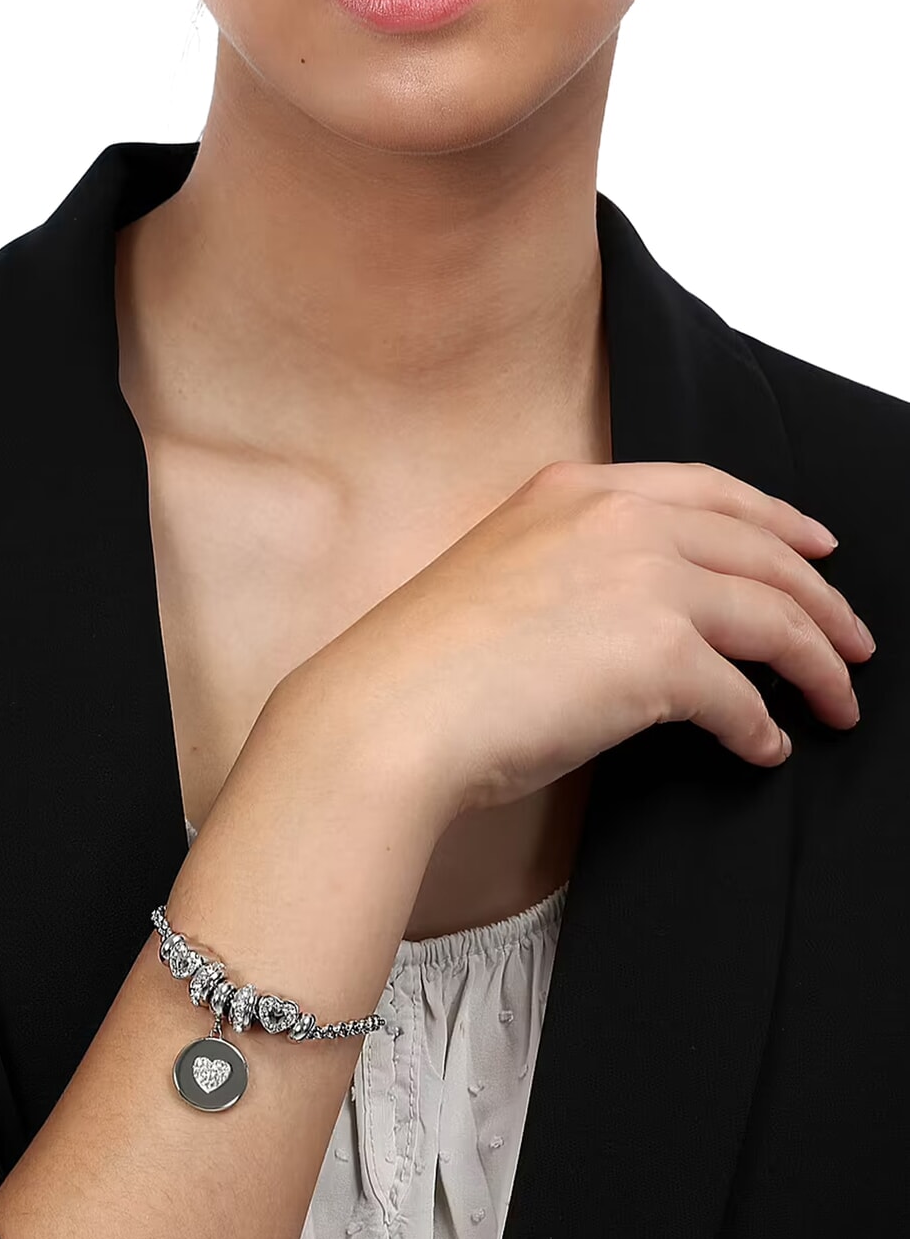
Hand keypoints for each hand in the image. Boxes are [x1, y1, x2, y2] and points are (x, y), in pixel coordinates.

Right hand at [282, 459, 873, 820]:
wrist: (387, 714)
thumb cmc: (421, 666)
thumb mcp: (500, 578)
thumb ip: (577, 572)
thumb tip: (642, 620)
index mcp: (575, 490)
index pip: (708, 490)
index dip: (776, 519)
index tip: (814, 548)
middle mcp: (618, 519)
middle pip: (762, 549)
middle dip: (821, 599)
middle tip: (851, 638)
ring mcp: (643, 580)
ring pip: (773, 617)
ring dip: (817, 664)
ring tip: (836, 699)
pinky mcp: (659, 654)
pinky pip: (740, 696)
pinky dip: (760, 728)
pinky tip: (762, 749)